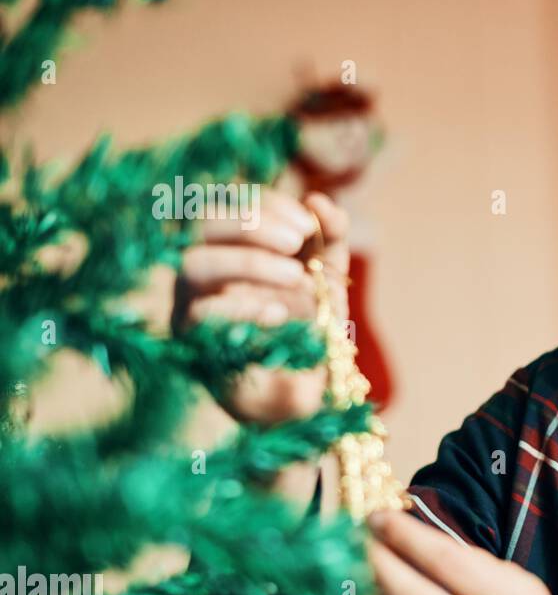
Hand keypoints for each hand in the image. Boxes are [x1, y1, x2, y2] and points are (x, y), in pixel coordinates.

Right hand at [172, 188, 349, 425]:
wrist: (301, 394)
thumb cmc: (308, 330)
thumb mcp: (327, 281)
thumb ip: (330, 240)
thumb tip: (319, 200)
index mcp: (233, 247)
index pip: (234, 203)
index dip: (269, 204)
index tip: (309, 220)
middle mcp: (204, 269)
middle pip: (203, 223)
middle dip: (253, 224)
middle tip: (296, 243)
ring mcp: (190, 304)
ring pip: (194, 263)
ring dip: (249, 262)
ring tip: (295, 277)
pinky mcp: (191, 342)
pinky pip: (200, 314)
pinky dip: (241, 307)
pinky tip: (277, 313)